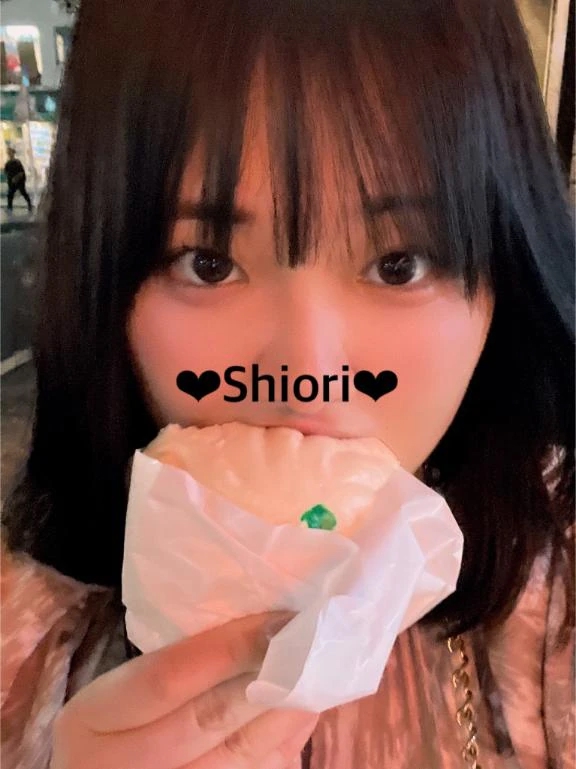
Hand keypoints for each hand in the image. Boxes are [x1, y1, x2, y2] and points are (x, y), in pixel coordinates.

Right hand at [50, 613, 317, 768]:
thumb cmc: (114, 724)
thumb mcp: (119, 689)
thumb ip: (172, 663)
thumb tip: (254, 624)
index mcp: (93, 719)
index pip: (166, 677)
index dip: (228, 646)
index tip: (276, 617)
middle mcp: (121, 767)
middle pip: (207, 719)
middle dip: (266, 675)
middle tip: (310, 638)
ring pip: (239, 757)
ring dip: (287, 710)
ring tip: (319, 670)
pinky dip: (285, 743)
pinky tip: (304, 710)